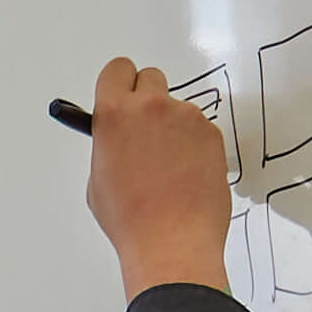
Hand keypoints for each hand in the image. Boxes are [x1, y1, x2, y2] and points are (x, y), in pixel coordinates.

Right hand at [85, 55, 232, 298]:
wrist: (172, 242)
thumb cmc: (132, 219)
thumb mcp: (99, 178)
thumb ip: (108, 144)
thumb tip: (118, 135)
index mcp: (115, 113)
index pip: (117, 69)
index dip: (119, 83)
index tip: (122, 95)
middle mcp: (152, 106)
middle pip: (150, 78)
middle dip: (147, 99)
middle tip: (145, 130)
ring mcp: (187, 118)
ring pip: (177, 108)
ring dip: (172, 127)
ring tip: (168, 168)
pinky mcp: (212, 134)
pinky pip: (199, 129)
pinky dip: (194, 145)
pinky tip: (186, 175)